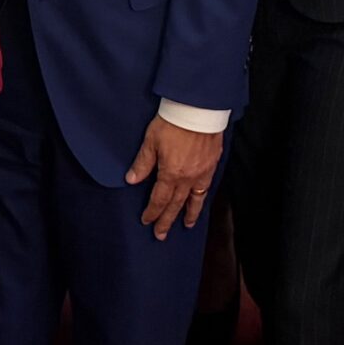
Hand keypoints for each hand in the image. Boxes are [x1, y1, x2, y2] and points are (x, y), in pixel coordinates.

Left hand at [126, 117, 222, 238]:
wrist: (199, 109)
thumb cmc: (173, 122)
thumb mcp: (151, 141)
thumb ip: (142, 163)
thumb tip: (131, 180)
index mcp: (171, 174)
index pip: (159, 199)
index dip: (152, 212)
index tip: (147, 221)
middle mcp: (187, 178)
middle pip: (176, 205)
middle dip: (167, 220)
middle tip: (161, 235)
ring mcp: (202, 172)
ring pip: (195, 199)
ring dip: (189, 214)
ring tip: (186, 225)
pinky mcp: (212, 163)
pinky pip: (206, 186)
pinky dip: (202, 197)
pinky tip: (200, 199)